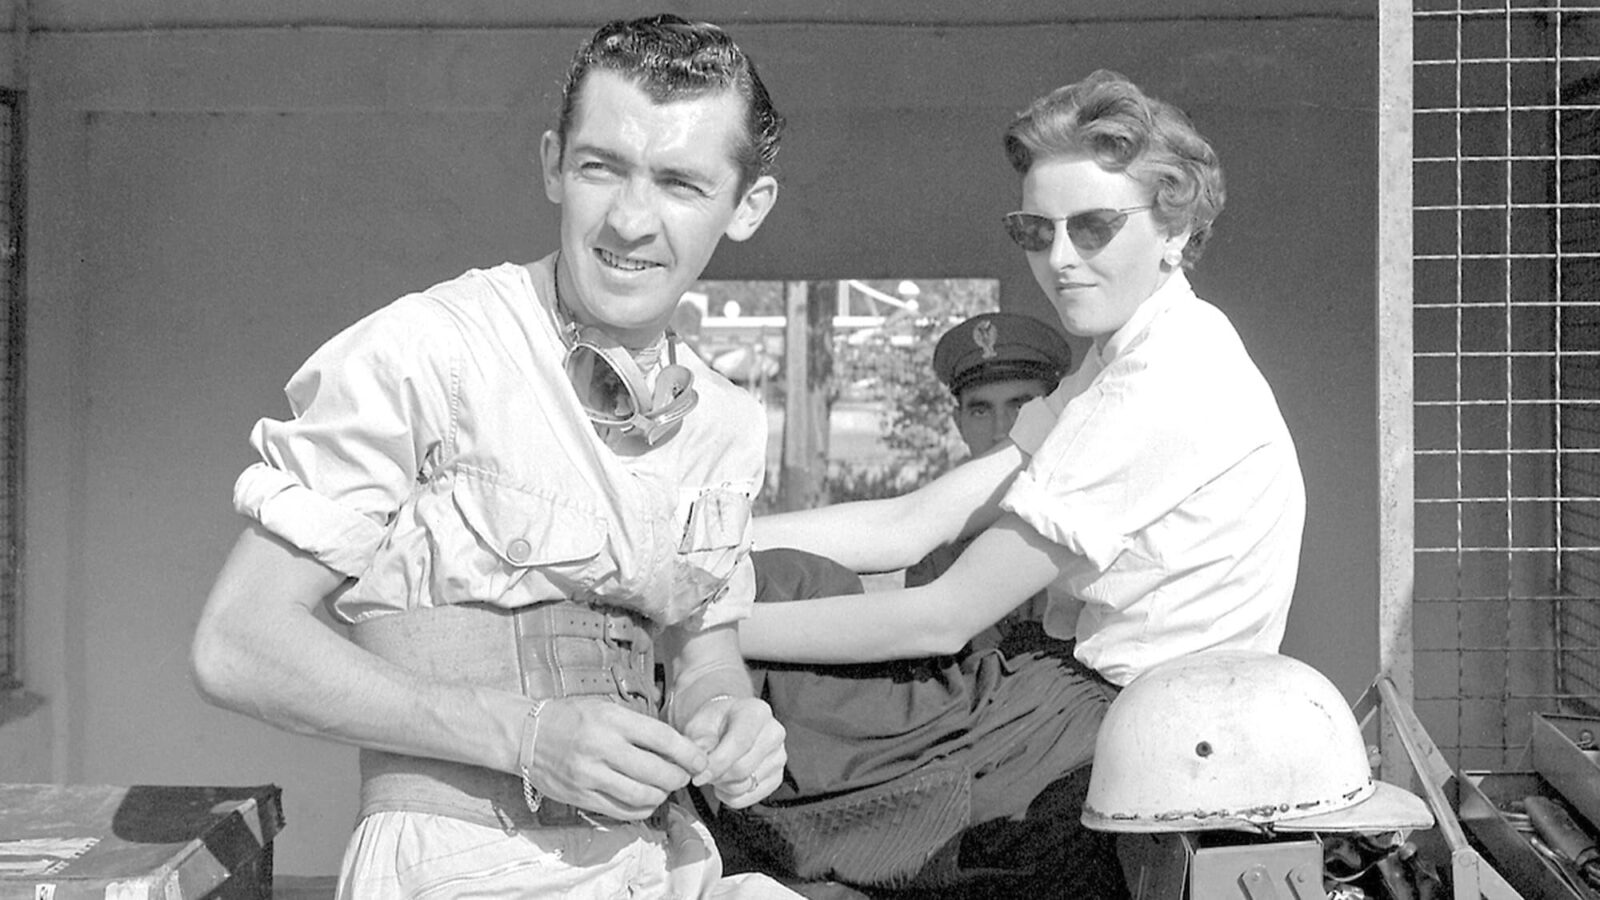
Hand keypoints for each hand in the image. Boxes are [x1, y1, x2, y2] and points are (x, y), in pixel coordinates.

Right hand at [524, 697, 708, 820]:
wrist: (525, 735)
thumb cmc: (571, 717)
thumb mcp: (605, 708)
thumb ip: (639, 727)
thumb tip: (679, 748)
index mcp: (611, 720)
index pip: (662, 739)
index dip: (688, 754)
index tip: (701, 761)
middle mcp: (601, 748)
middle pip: (658, 772)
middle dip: (679, 777)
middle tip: (683, 775)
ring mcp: (590, 776)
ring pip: (644, 796)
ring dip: (662, 794)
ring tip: (663, 787)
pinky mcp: (581, 798)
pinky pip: (624, 811)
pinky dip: (642, 808)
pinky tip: (644, 798)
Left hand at [679, 695, 785, 807]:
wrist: (724, 726)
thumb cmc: (712, 723)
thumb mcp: (699, 723)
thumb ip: (699, 741)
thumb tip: (701, 764)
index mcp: (757, 712)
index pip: (741, 743)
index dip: (717, 763)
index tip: (697, 775)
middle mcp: (774, 733)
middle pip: (742, 769)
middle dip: (716, 776)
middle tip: (702, 771)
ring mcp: (779, 757)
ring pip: (744, 786)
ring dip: (722, 786)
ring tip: (715, 771)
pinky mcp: (776, 778)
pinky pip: (748, 798)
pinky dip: (730, 796)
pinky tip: (725, 781)